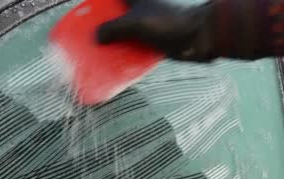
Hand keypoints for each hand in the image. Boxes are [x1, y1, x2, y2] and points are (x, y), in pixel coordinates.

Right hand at [97, 0, 213, 61]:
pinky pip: (134, 47)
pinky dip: (125, 55)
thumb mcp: (135, 23)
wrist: (201, 36)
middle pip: (114, 17)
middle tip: (86, 41)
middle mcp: (140, 8)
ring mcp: (147, 24)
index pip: (110, 2)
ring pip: (123, 33)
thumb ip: (112, 28)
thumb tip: (96, 37)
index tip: (82, 18)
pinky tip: (114, 67)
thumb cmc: (169, 22)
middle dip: (101, 28)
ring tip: (96, 57)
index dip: (97, 8)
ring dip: (112, 44)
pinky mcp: (154, 40)